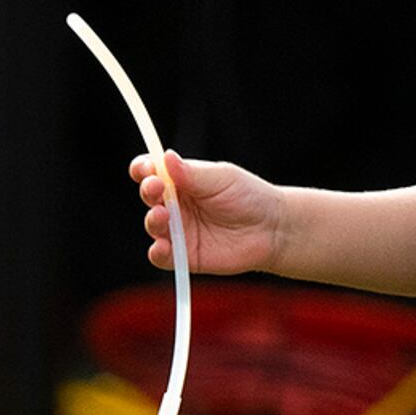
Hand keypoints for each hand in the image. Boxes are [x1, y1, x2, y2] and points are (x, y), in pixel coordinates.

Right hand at [130, 149, 283, 275]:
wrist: (272, 228)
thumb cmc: (249, 197)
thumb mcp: (221, 178)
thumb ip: (191, 173)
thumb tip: (165, 157)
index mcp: (180, 181)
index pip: (150, 172)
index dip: (143, 169)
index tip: (146, 169)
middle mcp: (175, 205)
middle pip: (148, 197)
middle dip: (148, 191)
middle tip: (156, 189)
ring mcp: (179, 231)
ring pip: (153, 226)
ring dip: (152, 220)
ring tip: (163, 215)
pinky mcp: (186, 255)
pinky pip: (163, 257)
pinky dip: (157, 252)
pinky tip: (162, 246)